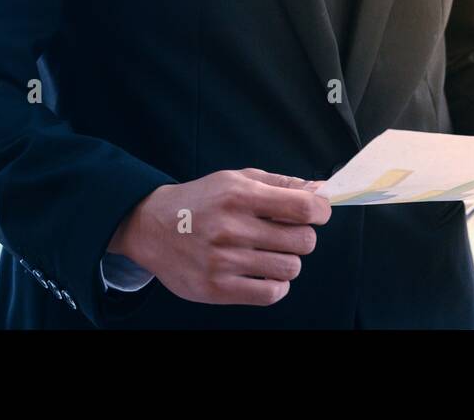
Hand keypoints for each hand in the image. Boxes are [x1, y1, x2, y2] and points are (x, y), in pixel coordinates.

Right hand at [108, 168, 330, 305]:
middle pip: (303, 241)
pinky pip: (270, 294)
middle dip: (303, 236)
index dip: (321, 212)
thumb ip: (282, 184)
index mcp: (240, 196)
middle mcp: (232, 228)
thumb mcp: (238, 179)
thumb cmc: (203, 201)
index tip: (317, 214)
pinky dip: (277, 285)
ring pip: (290, 268)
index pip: (304, 208)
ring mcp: (223, 261)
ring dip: (288, 261)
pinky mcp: (216, 289)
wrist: (151, 227)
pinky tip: (265, 274)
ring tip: (270, 253)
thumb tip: (322, 191)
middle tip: (286, 234)